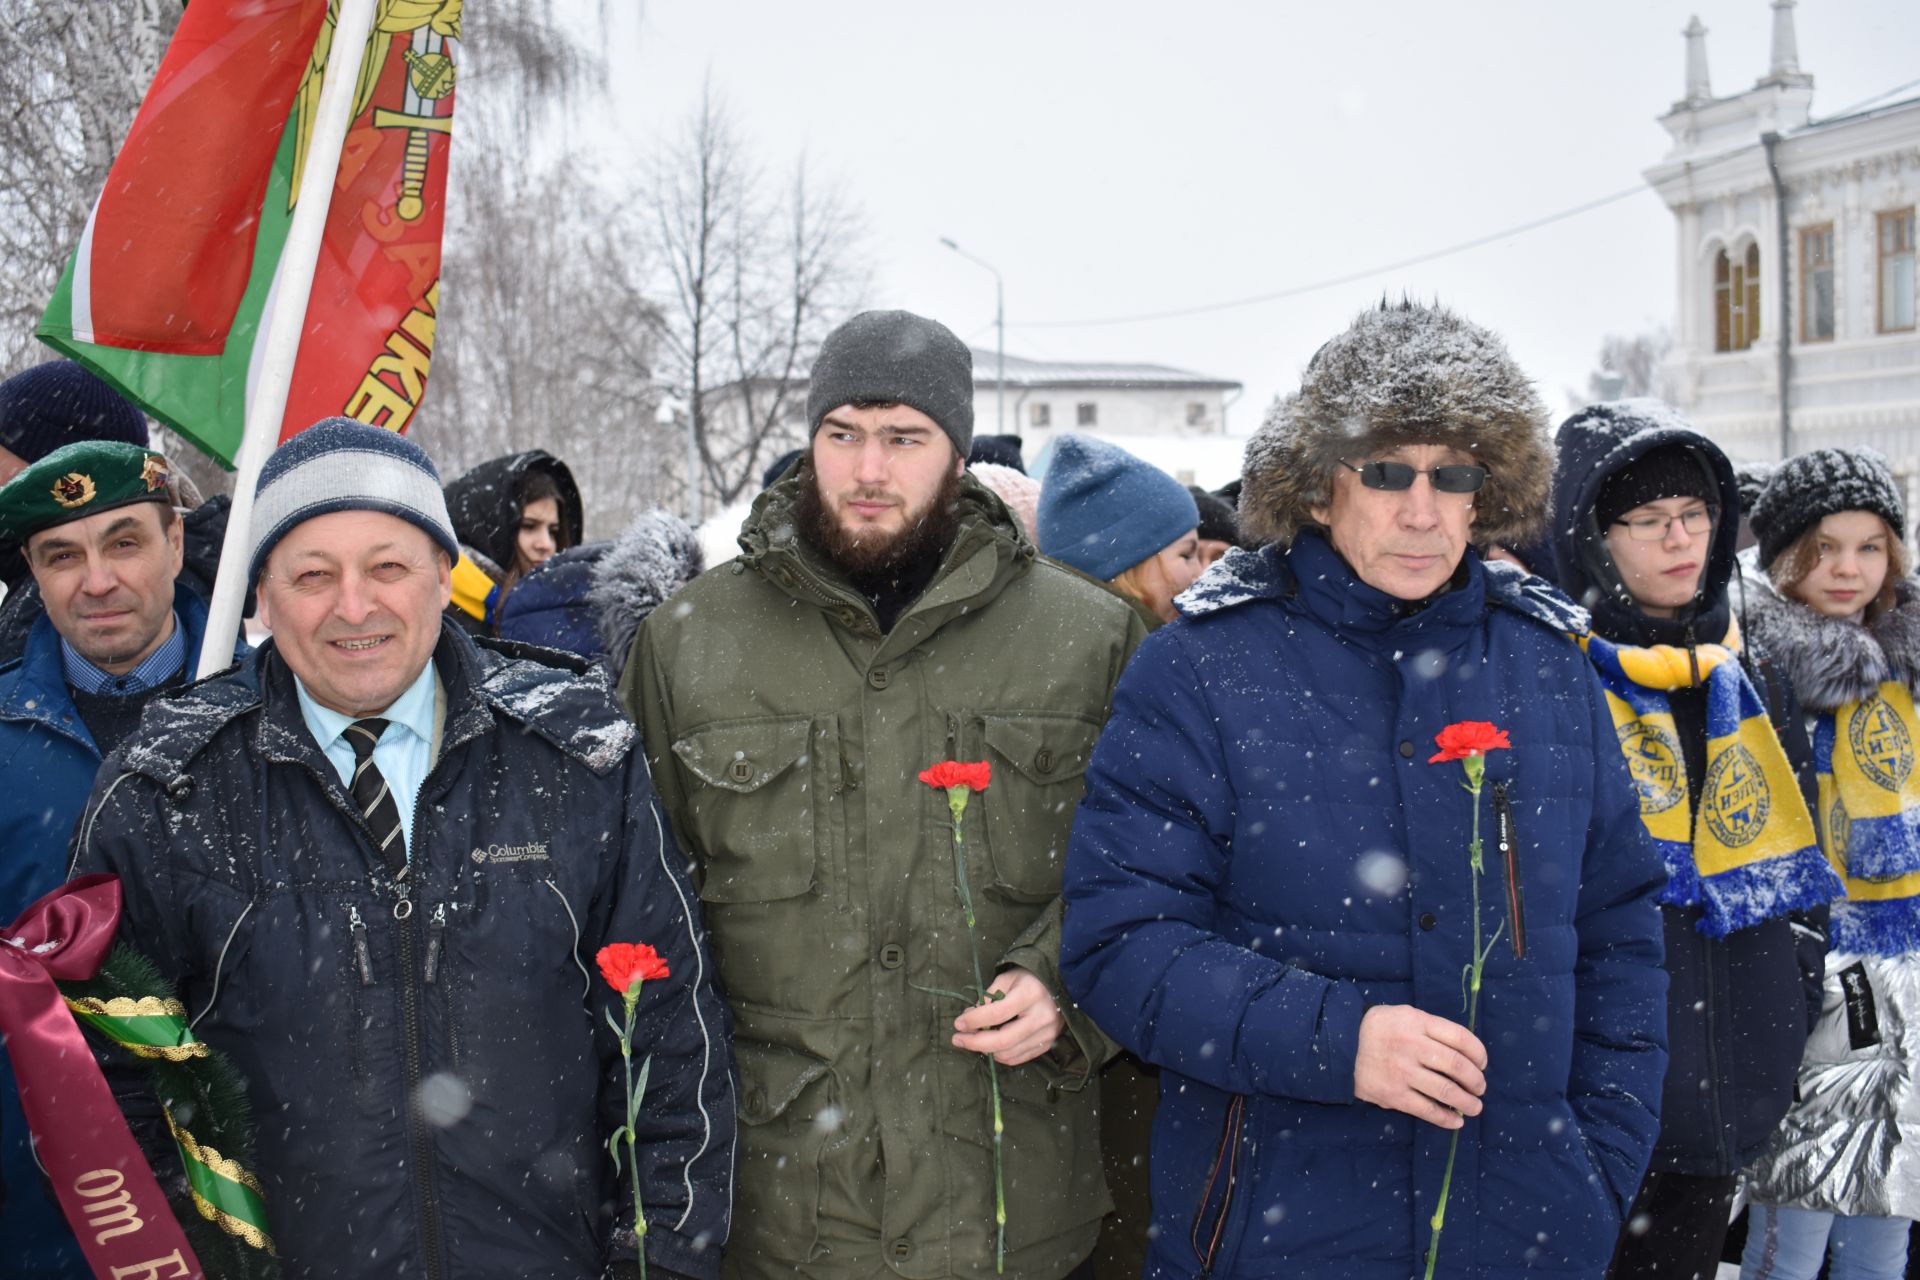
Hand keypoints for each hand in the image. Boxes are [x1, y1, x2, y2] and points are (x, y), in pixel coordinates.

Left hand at [952, 968, 1065, 1065]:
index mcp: (1030, 994)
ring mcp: (1047, 1033)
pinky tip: (990, 1047)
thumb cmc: (1031, 977)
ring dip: (986, 1050)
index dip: (975, 1020)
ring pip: (1010, 1052)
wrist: (1063, 984)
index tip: (958, 1023)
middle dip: (976, 1043)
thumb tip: (970, 1017)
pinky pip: (1020, 1057)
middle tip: (958, 1039)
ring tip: (973, 1040)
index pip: (997, 1013)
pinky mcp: (1049, 1043)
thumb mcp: (1009, 978)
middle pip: (1003, 1040)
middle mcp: (1041, 1016)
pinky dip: (1001, 1056)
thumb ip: (990, 996)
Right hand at [1352, 1004, 1487, 1128]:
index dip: (1479, 1053)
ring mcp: (1403, 1072)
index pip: (1461, 1038)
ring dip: (1467, 1103)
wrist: (1339, 1045)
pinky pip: (1427, 1110)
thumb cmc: (1378, 1029)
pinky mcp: (1394, 1095)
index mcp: (1417, 1022)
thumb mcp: (1404, 1015)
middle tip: (1479, 1087)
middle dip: (1476, 1081)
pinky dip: (1446, 1119)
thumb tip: (1464, 1050)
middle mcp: (1412, 1046)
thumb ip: (1431, 1028)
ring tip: (1474, 1107)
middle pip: (1458, 1066)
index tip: (1482, 1063)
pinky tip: (1456, 1121)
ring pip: (1447, 1092)